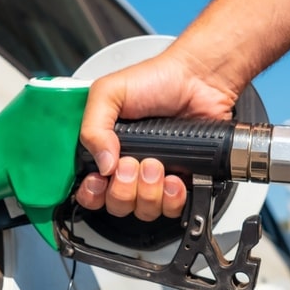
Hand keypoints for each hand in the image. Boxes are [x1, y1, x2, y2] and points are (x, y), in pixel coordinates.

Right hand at [75, 44, 242, 220]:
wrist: (199, 79)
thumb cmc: (155, 80)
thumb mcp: (108, 93)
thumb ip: (92, 127)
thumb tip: (102, 165)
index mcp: (105, 150)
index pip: (90, 189)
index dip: (92, 193)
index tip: (100, 179)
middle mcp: (127, 168)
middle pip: (116, 204)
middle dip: (124, 189)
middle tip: (133, 163)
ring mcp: (154, 177)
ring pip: (143, 210)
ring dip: (149, 192)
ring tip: (157, 165)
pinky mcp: (181, 182)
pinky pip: (172, 208)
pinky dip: (173, 198)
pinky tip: (175, 178)